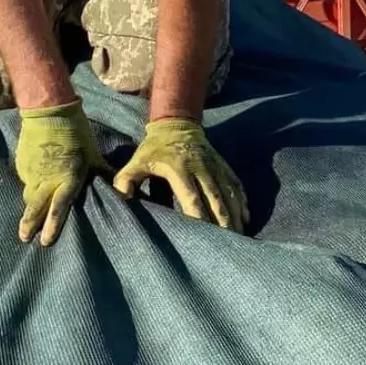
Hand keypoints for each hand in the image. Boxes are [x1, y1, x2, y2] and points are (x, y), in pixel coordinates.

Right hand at [15, 102, 110, 246]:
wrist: (49, 111)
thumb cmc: (77, 132)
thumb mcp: (93, 153)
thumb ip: (103, 172)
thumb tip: (121, 187)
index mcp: (67, 179)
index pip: (58, 208)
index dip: (51, 226)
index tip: (44, 242)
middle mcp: (47, 179)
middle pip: (35, 207)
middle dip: (29, 224)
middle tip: (24, 238)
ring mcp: (31, 172)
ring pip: (29, 195)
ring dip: (29, 206)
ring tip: (27, 220)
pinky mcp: (22, 163)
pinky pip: (26, 179)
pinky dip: (30, 185)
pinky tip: (33, 186)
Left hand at [113, 120, 248, 233]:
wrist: (176, 123)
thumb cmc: (153, 148)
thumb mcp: (136, 161)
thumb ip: (126, 180)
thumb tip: (120, 200)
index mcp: (179, 169)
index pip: (191, 196)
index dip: (199, 216)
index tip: (205, 235)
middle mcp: (201, 168)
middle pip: (215, 198)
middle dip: (223, 221)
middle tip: (229, 242)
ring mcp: (214, 166)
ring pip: (229, 193)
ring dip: (235, 214)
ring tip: (240, 235)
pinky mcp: (223, 165)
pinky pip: (236, 184)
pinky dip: (242, 201)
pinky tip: (246, 217)